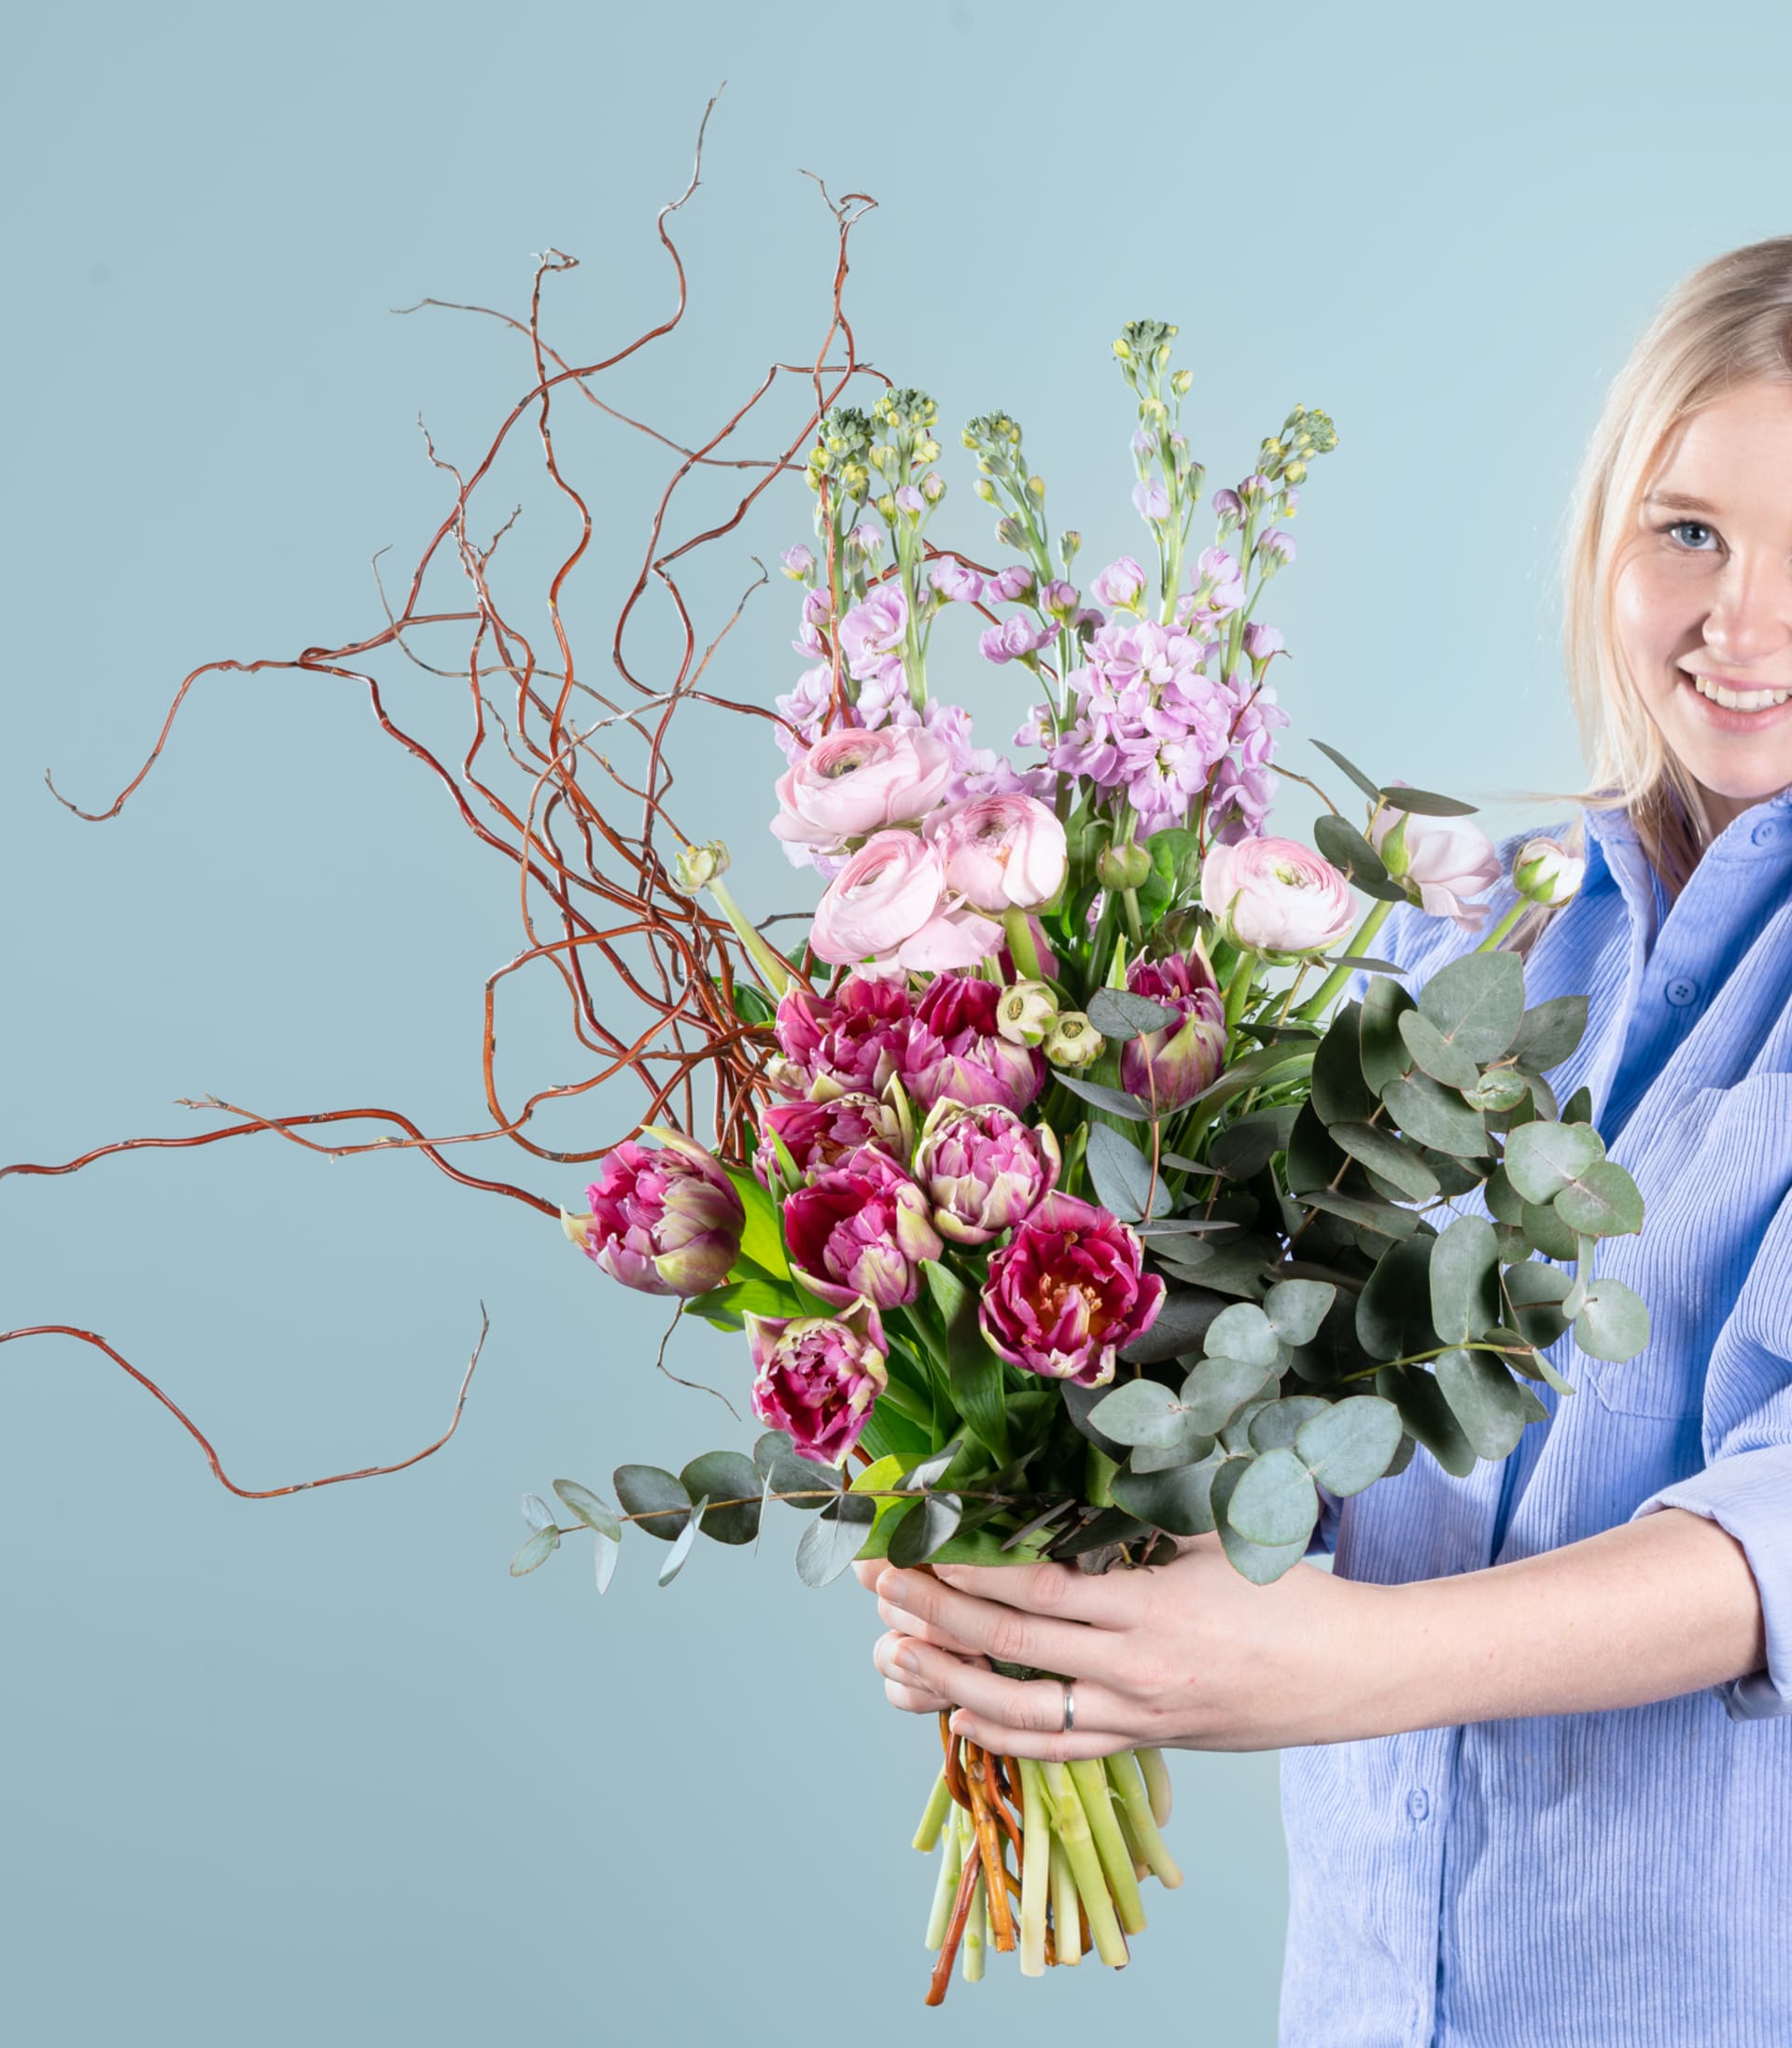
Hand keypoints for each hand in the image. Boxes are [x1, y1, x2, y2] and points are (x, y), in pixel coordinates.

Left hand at [858, 1541, 1379, 1758]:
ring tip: (890, 1659)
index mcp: (1151, 1605)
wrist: (1356, 1670)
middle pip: (1009, 1646)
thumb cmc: (1289, 1588)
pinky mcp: (1149, 1742)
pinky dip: (1002, 1737)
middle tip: (875, 1588)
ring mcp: (1139, 1714)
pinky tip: (957, 1720)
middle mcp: (1136, 1669)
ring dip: (946, 1684)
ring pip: (1020, 1709)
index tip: (912, 1546)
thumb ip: (1133, 1525)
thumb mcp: (1210, 1537)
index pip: (1032, 1590)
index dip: (963, 1572)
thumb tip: (1052, 1495)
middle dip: (930, 1615)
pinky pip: (1060, 1748)